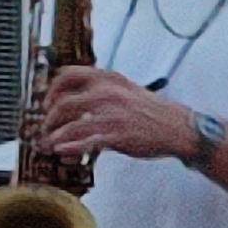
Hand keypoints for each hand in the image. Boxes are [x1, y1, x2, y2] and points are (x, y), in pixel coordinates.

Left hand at [36, 62, 201, 166]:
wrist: (180, 128)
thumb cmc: (153, 112)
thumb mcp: (128, 90)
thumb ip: (103, 90)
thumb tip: (75, 101)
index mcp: (109, 78)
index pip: (68, 75)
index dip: (52, 89)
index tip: (48, 102)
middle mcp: (108, 93)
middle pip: (63, 102)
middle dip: (50, 118)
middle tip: (47, 127)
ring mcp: (112, 115)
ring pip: (70, 126)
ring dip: (55, 137)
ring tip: (50, 144)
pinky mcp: (117, 135)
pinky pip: (85, 143)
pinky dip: (70, 149)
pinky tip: (62, 152)